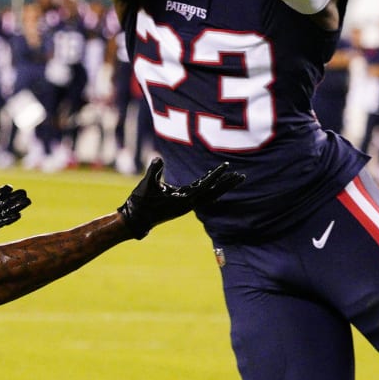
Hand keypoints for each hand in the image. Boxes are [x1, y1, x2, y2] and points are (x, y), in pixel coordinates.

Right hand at [118, 157, 244, 238]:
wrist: (136, 219)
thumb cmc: (141, 202)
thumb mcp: (146, 184)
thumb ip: (153, 171)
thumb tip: (158, 159)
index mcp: (183, 199)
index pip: (204, 186)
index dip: (216, 176)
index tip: (227, 167)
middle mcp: (189, 204)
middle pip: (213, 193)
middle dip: (227, 184)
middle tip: (242, 176)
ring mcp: (187, 205)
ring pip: (210, 195)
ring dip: (222, 187)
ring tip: (233, 178)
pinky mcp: (183, 204)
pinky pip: (202, 195)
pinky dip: (210, 188)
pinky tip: (213, 180)